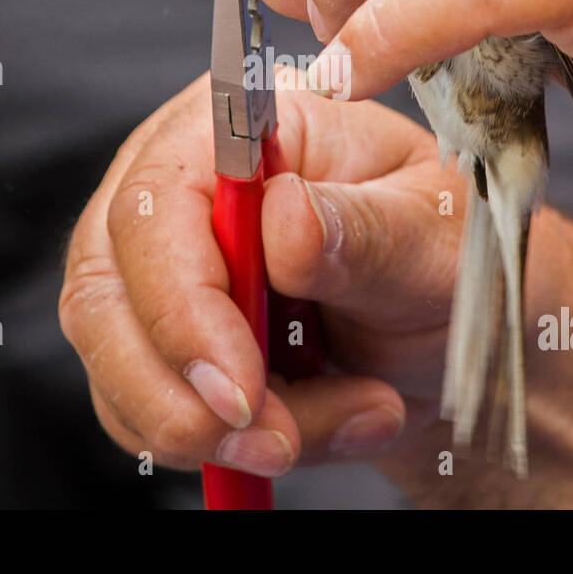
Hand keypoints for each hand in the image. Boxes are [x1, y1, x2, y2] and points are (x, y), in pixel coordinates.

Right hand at [59, 73, 572, 504]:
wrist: (465, 328)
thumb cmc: (458, 253)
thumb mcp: (440, 237)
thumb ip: (364, 231)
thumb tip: (278, 220)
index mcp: (251, 129)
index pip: (158, 201)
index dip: (181, 303)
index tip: (242, 389)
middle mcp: (189, 186)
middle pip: (107, 287)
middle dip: (188, 388)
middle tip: (277, 438)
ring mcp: (168, 265)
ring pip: (115, 359)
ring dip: (217, 427)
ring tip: (346, 416)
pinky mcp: (167, 335)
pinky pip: (144, 407)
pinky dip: (228, 444)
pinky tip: (320, 421)